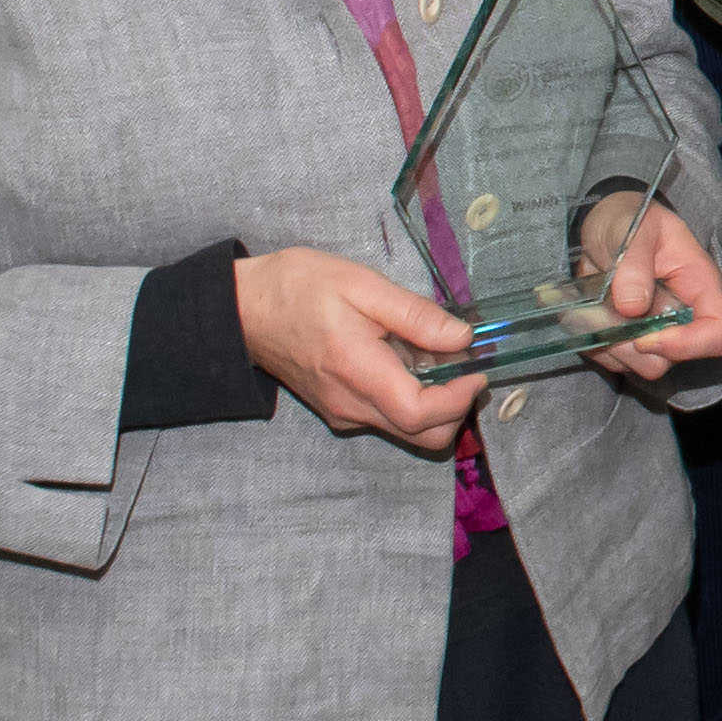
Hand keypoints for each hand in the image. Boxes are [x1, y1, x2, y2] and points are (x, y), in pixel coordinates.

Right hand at [235, 243, 488, 452]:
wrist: (244, 309)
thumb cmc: (299, 288)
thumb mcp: (362, 285)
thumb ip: (415, 315)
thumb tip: (463, 338)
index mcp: (357, 372)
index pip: (422, 414)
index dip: (460, 398)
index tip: (477, 368)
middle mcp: (351, 406)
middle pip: (424, 435)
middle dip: (456, 406)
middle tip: (462, 363)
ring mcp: (343, 413)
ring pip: (409, 431)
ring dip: (435, 403)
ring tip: (430, 354)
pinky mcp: (339, 411)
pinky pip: (388, 418)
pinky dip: (410, 399)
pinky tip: (404, 361)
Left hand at [576, 199, 721, 386]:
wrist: (606, 228)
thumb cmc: (630, 220)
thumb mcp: (633, 228)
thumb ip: (634, 262)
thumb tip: (634, 306)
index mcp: (700, 286)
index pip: (720, 333)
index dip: (688, 345)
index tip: (645, 337)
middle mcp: (685, 318)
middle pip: (672, 359)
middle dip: (631, 344)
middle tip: (603, 311)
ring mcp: (658, 333)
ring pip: (641, 365)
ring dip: (608, 342)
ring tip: (592, 307)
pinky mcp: (631, 343)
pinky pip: (615, 362)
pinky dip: (595, 344)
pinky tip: (588, 314)